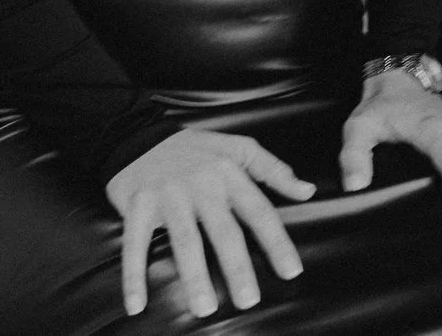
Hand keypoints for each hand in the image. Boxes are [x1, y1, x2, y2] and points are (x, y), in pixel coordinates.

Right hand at [104, 127, 315, 318]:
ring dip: (194, 276)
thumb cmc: (195, 148)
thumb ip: (274, 171)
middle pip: (223, 231)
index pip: (259, 211)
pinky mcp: (137, 205)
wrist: (138, 135)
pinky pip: (135, 245)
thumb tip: (307, 191)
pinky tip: (137, 305)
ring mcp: (168, 195)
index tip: (290, 271)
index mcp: (229, 173)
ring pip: (185, 241)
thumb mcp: (239, 148)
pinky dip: (133, 276)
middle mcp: (201, 184)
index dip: (276, 242)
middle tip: (248, 299)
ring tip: (205, 307)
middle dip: (237, 267)